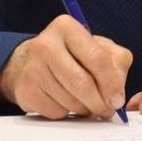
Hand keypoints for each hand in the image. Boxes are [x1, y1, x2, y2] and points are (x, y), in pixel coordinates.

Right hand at [0, 14, 131, 119]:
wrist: (33, 61)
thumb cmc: (73, 54)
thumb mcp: (100, 47)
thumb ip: (117, 64)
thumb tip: (117, 94)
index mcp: (67, 27)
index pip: (97, 58)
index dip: (111, 83)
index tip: (118, 100)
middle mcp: (46, 44)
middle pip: (82, 83)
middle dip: (99, 103)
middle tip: (107, 111)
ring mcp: (32, 68)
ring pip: (69, 101)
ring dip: (84, 109)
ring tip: (87, 104)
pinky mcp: (24, 90)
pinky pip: (55, 111)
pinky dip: (67, 113)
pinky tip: (67, 102)